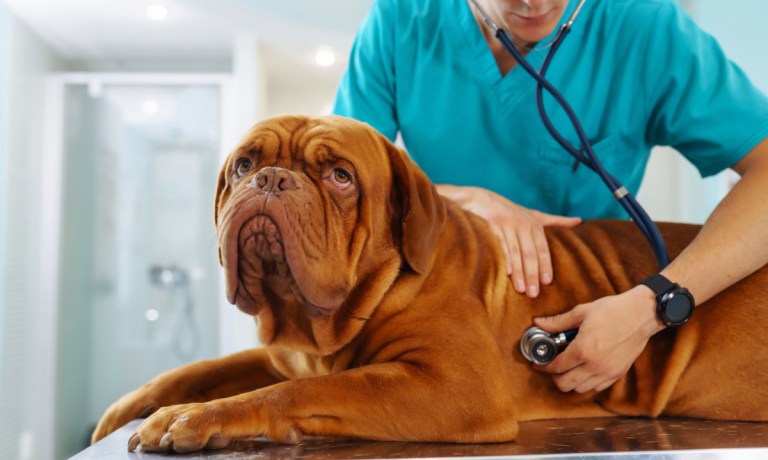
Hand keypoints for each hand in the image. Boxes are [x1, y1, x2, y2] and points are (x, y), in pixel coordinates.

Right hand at [437, 184, 580, 297]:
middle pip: (530, 253)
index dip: (545, 265)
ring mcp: (506, 225)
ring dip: (519, 272)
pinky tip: (507, 273)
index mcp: (533, 224)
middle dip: (532, 274)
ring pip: (515, 252)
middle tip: (533, 293)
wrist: (482, 200)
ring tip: (521, 289)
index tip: (547, 282)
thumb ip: (556, 221)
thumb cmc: (511, 212)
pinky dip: (504, 259)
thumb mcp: (534, 215)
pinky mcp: (491, 226)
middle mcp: (521, 224)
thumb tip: (579, 221)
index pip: (542, 248)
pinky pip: (500, 246)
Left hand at [532, 285, 664, 392]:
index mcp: (583, 350)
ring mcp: (608, 372)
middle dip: (554, 377)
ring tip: (567, 367)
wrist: (642, 314)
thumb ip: (558, 322)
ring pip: (581, 389)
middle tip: (551, 366)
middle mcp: (595, 366)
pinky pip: (597, 387)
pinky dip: (586, 383)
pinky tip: (583, 370)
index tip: (538, 364)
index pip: (556, 367)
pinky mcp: (618, 374)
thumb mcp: (582, 312)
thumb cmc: (613, 310)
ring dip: (570, 381)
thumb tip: (538, 322)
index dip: (543, 367)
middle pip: (565, 384)